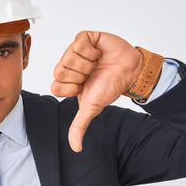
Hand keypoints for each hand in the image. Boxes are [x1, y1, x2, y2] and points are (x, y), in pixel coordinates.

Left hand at [51, 31, 142, 151]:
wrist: (130, 72)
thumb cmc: (110, 86)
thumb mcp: (91, 108)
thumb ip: (79, 126)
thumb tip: (76, 148)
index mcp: (66, 81)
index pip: (55, 86)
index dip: (72, 88)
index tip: (85, 87)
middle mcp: (67, 65)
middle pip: (59, 71)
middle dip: (80, 76)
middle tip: (92, 74)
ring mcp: (74, 50)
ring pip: (69, 56)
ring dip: (88, 63)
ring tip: (97, 64)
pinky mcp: (84, 38)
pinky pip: (78, 43)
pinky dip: (91, 51)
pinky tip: (98, 53)